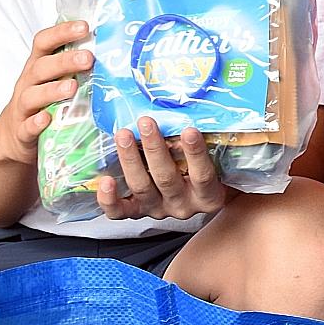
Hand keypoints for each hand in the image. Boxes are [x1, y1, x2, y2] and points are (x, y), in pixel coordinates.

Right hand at [0, 20, 92, 166]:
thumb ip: (74, 66)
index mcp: (38, 66)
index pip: (44, 42)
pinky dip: (36, 123)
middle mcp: (28, 83)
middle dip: (64, 61)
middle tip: (88, 58)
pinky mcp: (22, 131)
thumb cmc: (42, 102)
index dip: (62, 32)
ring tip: (72, 87)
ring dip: (52, 90)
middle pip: (42, 67)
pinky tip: (46, 120)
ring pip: (33, 95)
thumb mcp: (54, 80)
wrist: (12, 136)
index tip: (84, 26)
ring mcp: (23, 107)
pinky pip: (27, 126)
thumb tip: (111, 47)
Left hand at [97, 118, 228, 220]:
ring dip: (130, 159)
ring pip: (142, 188)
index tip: (189, 130)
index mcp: (208, 196)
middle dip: (154, 148)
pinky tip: (105, 181)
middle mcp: (183, 205)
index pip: (202, 176)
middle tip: (146, 123)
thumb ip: (209, 146)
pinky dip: (109, 198)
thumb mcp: (217, 162)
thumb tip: (193, 112)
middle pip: (166, 179)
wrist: (200, 198)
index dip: (195, 154)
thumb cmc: (211, 173)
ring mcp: (159, 210)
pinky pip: (119, 211)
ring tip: (123, 135)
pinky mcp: (138, 212)